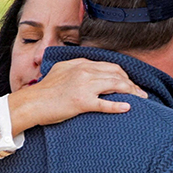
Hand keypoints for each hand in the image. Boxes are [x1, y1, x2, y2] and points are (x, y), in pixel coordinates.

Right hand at [8, 59, 147, 135]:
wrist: (31, 103)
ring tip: (142, 99)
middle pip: (117, 74)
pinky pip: (105, 103)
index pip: (110, 66)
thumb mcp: (62, 72)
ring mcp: (83, 86)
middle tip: (142, 93)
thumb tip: (90, 73)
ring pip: (115, 86)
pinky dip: (118, 105)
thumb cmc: (46, 92)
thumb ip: (77, 70)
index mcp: (80, 64)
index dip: (124, 75)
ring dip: (131, 92)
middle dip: (132, 83)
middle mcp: (84, 72)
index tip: (132, 84)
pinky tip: (128, 108)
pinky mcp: (81, 102)